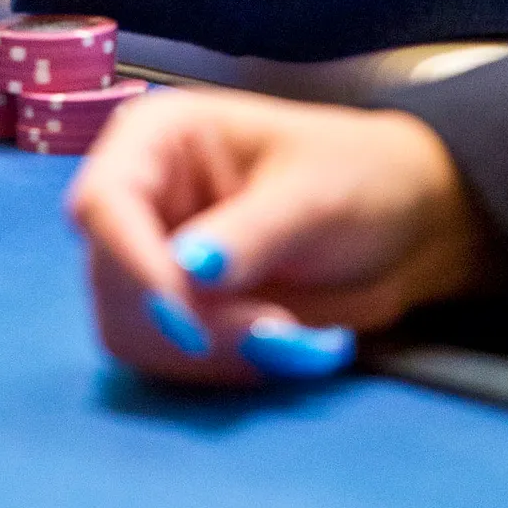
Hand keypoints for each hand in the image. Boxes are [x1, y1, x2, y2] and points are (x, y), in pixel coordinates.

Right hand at [67, 88, 501, 385]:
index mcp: (160, 137)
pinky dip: (218, 370)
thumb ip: (251, 233)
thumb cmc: (358, 177)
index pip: (104, 203)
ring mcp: (151, 256)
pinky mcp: (173, 310)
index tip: (189, 327)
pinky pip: (165, 360)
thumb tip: (186, 271)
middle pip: (110, 279)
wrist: (402, 225)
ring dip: (208, 354)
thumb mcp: (313, 195)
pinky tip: (275, 349)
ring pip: (132, 330)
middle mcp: (140, 195)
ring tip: (288, 338)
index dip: (133, 267)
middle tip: (274, 334)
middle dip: (187, 323)